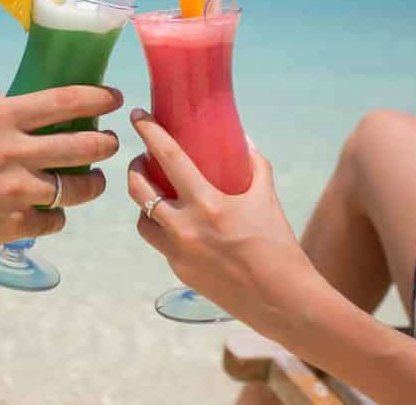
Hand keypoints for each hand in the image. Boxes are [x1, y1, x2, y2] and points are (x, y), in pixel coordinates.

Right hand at [0, 86, 122, 263]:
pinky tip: (52, 210)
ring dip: (92, 183)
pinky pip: (55, 220)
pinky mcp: (13, 225)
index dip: (98, 98)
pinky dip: (57, 215)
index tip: (114, 98)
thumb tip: (18, 100)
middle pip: (84, 146)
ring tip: (93, 181)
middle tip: (111, 142)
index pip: (66, 100)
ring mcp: (15, 192)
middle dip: (107, 144)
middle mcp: (12, 152)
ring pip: (78, 188)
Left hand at [127, 108, 323, 331]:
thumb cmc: (278, 245)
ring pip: (141, 220)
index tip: (137, 114)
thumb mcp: (266, 198)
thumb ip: (253, 165)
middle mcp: (185, 229)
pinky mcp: (179, 272)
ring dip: (143, 201)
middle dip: (134, 169)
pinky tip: (176, 221)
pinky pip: (160, 243)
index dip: (148, 132)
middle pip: (139, 190)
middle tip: (141, 158)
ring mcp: (178, 253)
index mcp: (207, 204)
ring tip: (154, 191)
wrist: (282, 301)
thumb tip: (241, 140)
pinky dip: (162, 227)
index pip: (167, 157)